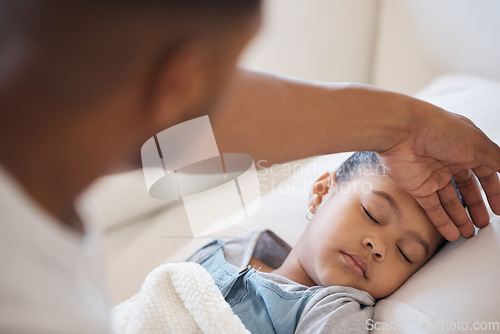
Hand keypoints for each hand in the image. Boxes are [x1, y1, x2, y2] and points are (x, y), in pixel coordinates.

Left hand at [377, 107, 499, 240]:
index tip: (499, 209)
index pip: (484, 173)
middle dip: (475, 207)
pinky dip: (442, 222)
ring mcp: (432, 175)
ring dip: (459, 218)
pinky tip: (453, 234)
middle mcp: (449, 161)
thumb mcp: (478, 144)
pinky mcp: (416, 186)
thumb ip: (497, 161)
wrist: (402, 132)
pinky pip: (431, 208)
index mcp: (466, 148)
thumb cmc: (439, 129)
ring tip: (469, 234)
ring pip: (448, 201)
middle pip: (466, 189)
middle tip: (483, 224)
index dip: (493, 191)